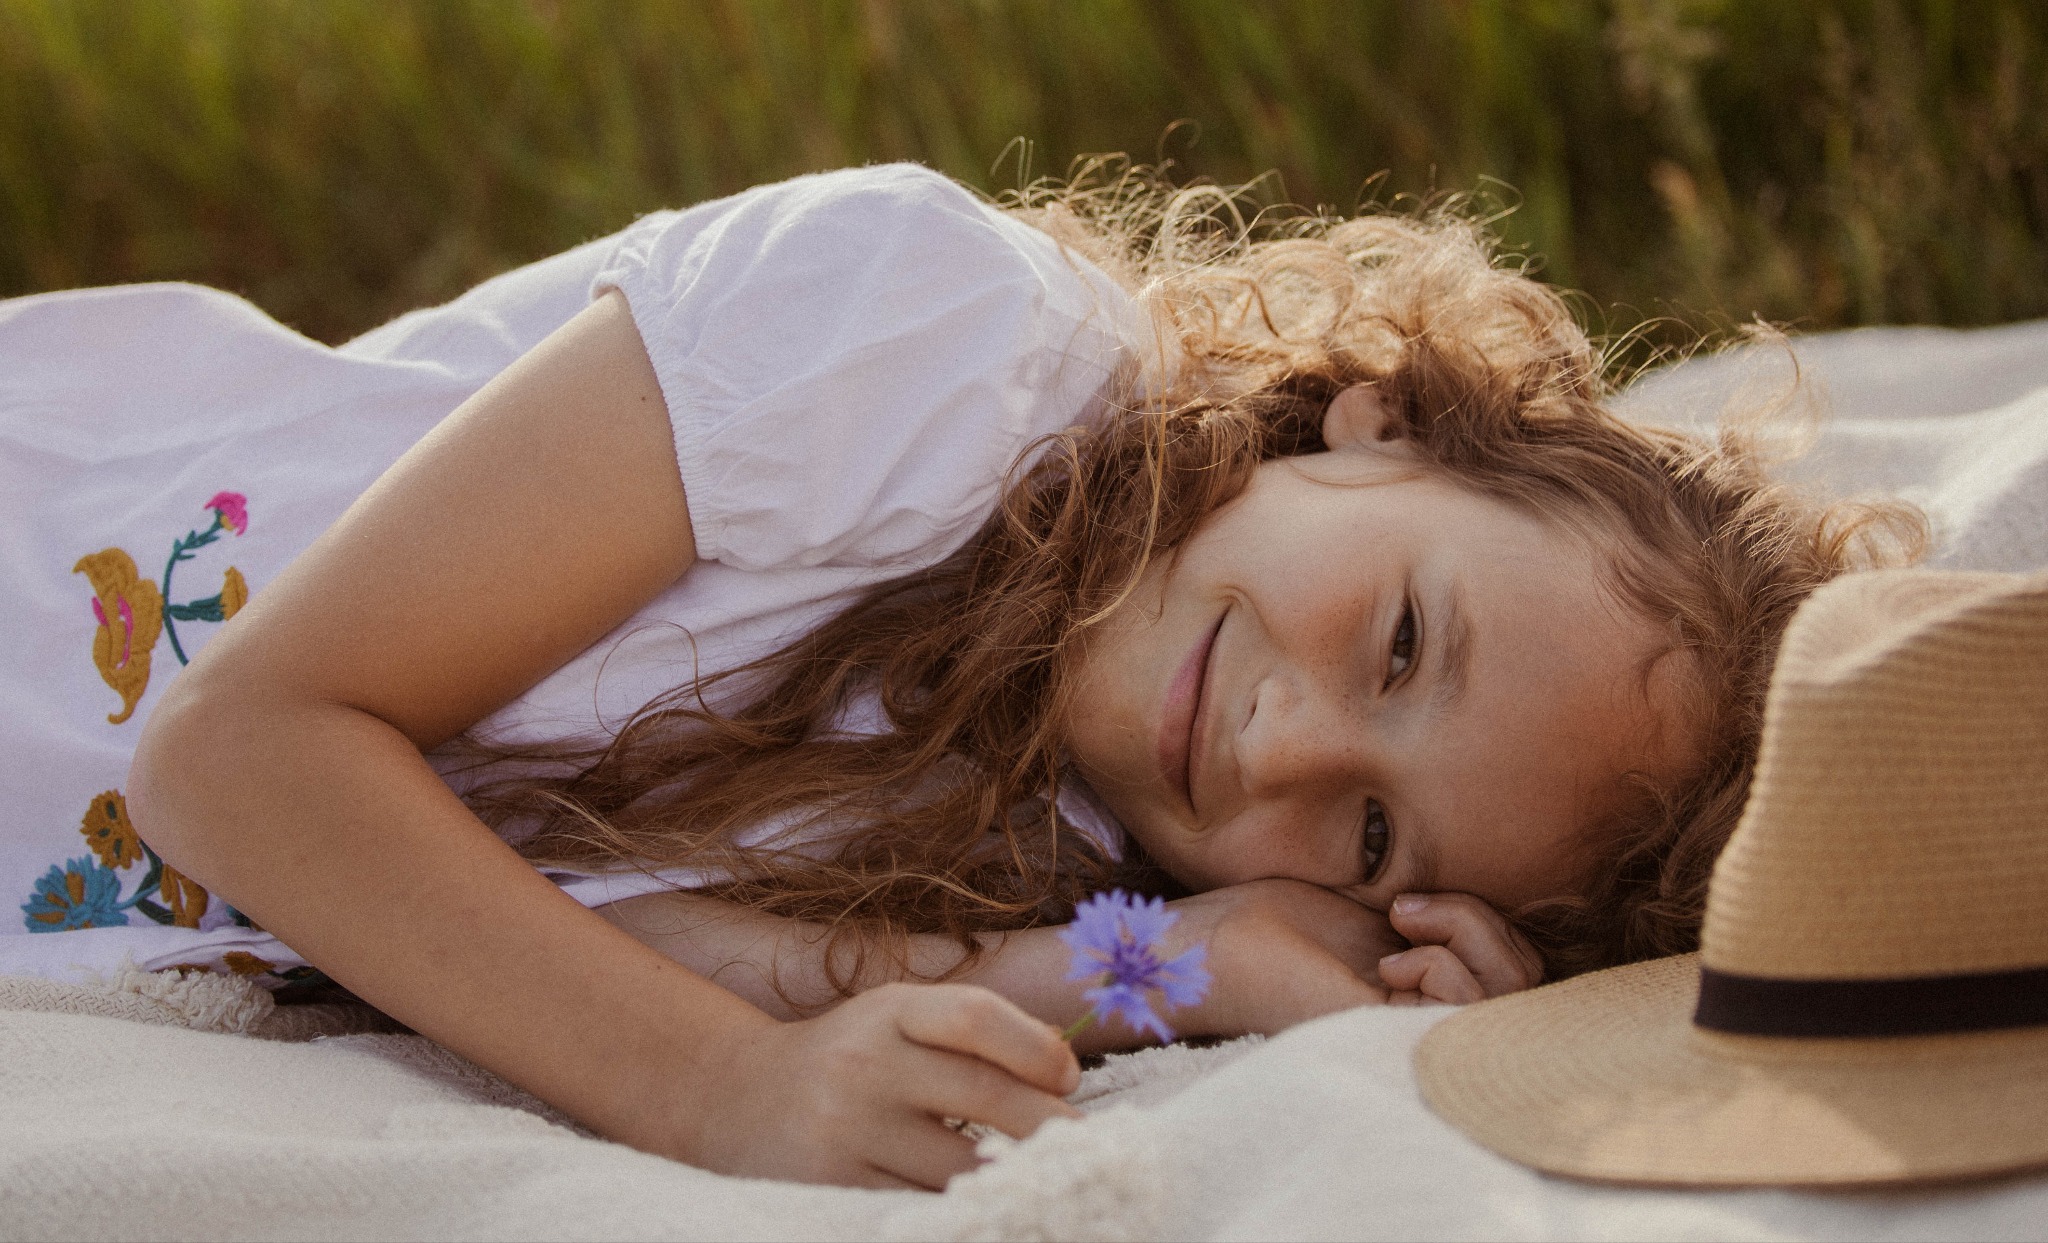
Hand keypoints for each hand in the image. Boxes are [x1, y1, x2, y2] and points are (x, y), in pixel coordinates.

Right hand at [682, 981, 1080, 1188]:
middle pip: (987, 1098)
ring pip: (962, 1169)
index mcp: (891, 1011)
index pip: (976, 1017)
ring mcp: (844, 1131)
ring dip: (1009, 1176)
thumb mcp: (900, 1019)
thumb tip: (1065, 1069)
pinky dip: (959, 1206)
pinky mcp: (831, 1189)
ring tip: (1034, 1175)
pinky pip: (920, 1207)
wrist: (736, 1099)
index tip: (1070, 1080)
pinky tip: (976, 1200)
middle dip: (1051, 1127)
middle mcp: (864, 1064)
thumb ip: (977, 1030)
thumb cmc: (850, 1056)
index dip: (1038, 1050)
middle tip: (1085, 1147)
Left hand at [1143, 880, 1541, 1041]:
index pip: (1521, 973)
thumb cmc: (1284, 918)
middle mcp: (1431, 1020)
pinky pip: (1469, 1004)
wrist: (1221, 943)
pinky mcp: (1395, 1042)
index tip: (1420, 898)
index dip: (1495, 926)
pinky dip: (1442, 965)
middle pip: (1529, 984)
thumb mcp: (1388, 903)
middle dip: (1485, 924)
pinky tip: (1387, 962)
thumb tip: (1506, 895)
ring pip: (1508, 994)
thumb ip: (1445, 911)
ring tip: (1400, 921)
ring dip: (1467, 935)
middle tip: (1408, 905)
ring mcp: (1415, 1036)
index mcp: (1434, 990)